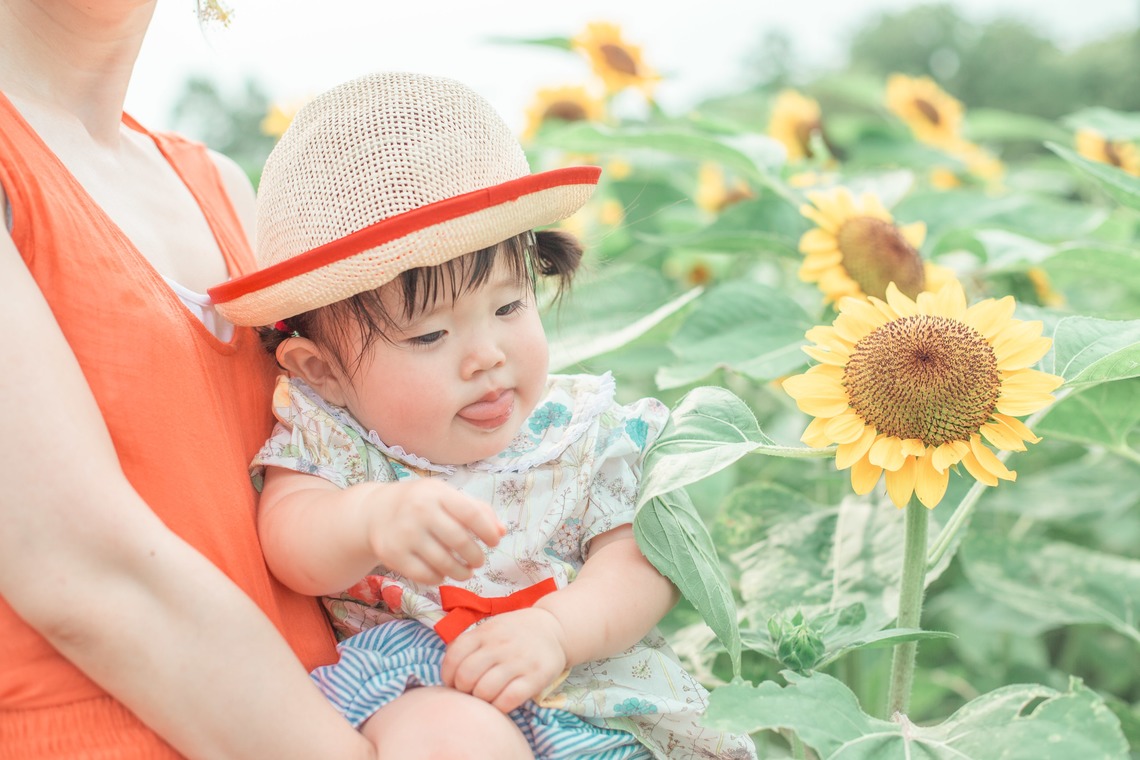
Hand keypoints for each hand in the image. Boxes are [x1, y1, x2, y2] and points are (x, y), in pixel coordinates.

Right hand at [367, 479, 503, 585]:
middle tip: (479, 561)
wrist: (374, 512)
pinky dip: (440, 578)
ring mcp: (405, 534)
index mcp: (436, 493)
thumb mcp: (446, 496)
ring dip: (462, 572)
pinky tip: (443, 573)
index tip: (494, 542)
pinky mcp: (394, 555)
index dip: (488, 531)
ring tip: (466, 571)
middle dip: (476, 556)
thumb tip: (502, 531)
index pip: (471, 514)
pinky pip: (426, 576)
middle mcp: (420, 511)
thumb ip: (477, 510)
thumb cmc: (420, 503)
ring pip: (445, 563)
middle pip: (460, 542)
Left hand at [440, 607, 567, 712]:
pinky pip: (509, 699)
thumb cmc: (515, 632)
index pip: (454, 656)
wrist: (554, 628)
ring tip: (486, 698)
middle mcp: (500, 645)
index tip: (453, 683)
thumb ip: (470, 645)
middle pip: (466, 676)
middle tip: (470, 692)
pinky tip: (500, 703)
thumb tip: (448, 674)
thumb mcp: (490, 628)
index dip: (448, 675)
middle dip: (463, 690)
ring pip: (485, 690)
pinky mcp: (535, 676)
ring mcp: (518, 661)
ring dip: (481, 700)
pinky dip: (499, 707)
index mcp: (485, 632)